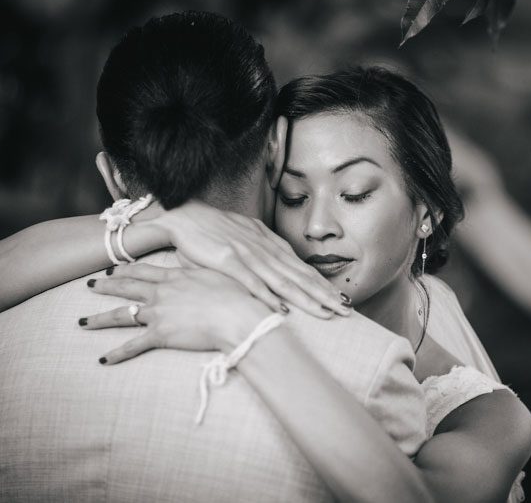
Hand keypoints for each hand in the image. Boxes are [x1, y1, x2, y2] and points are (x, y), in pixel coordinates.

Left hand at [82, 264, 273, 363]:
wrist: (236, 315)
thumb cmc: (235, 295)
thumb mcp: (216, 274)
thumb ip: (199, 272)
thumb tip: (194, 268)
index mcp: (174, 277)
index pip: (143, 271)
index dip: (126, 270)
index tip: (112, 269)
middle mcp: (160, 293)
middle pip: (126, 288)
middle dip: (105, 286)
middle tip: (89, 284)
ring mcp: (158, 313)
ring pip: (121, 315)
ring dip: (99, 319)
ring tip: (82, 322)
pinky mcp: (160, 335)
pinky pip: (133, 346)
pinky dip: (116, 354)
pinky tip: (102, 359)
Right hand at [149, 200, 350, 318]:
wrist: (184, 216)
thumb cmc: (214, 230)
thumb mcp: (246, 237)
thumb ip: (264, 250)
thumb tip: (281, 263)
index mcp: (269, 243)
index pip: (301, 267)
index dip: (322, 283)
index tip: (340, 298)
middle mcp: (264, 248)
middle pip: (300, 275)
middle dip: (324, 294)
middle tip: (346, 310)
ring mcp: (247, 254)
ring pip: (283, 280)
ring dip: (306, 298)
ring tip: (326, 312)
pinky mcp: (227, 260)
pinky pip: (251, 282)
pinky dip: (267, 296)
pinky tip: (282, 310)